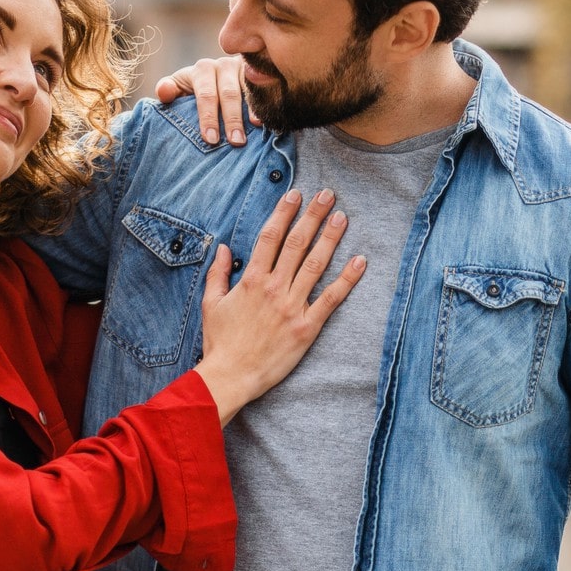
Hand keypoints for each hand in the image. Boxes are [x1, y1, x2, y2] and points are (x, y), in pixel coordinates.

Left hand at [154, 56, 257, 145]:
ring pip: (249, 90)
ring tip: (256, 129)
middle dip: (231, 119)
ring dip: (253, 110)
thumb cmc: (196, 89)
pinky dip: (267, 103)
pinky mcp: (262, 74)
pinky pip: (266, 88)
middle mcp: (224, 66)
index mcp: (202, 69)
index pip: (205, 94)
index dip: (208, 117)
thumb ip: (169, 89)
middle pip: (228, 94)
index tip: (210, 139)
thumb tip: (164, 92)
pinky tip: (269, 119)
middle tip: (235, 142)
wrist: (220, 76)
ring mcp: (245, 69)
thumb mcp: (180, 87)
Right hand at [194, 190, 364, 423]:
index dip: (284, 213)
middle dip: (313, 216)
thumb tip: (223, 247)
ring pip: (315, 265)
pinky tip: (359, 261)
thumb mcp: (211, 304)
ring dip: (331, 238)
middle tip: (328, 195)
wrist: (230, 376)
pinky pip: (331, 299)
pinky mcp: (307, 327)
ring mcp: (292, 307)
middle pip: (297, 244)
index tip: (295, 194)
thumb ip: (217, 273)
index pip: (270, 237)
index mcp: (251, 279)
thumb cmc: (220, 342)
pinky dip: (347, 279)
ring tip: (342, 218)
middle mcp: (273, 288)